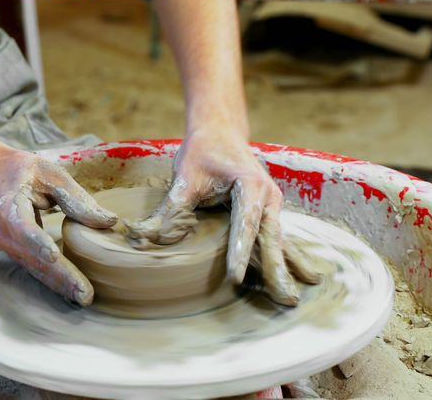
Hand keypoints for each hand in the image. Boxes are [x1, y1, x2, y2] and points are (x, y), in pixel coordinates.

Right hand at [0, 150, 117, 305]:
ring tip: (84, 297)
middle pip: (33, 258)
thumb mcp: (50, 174)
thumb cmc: (23, 172)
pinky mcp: (19, 253)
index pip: (23, 228)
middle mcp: (6, 233)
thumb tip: (108, 221)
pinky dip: (54, 281)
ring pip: (36, 269)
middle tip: (85, 294)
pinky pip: (36, 270)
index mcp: (10, 207)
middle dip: (59, 276)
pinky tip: (73, 292)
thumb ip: (77, 198)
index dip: (37, 242)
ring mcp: (10, 246)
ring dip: (59, 284)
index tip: (53, 256)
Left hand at [126, 130, 321, 305]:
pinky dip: (282, 260)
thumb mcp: (184, 178)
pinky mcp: (269, 212)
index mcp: (251, 186)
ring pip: (278, 242)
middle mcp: (268, 196)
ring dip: (284, 270)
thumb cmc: (202, 152)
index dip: (240, 253)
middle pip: (271, 239)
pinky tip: (291, 282)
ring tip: (290, 300)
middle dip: (277, 270)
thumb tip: (140, 235)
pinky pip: (276, 239)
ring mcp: (272, 205)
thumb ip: (169, 210)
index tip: (236, 278)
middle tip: (285, 302)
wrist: (221, 131)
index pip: (244, 225)